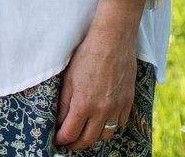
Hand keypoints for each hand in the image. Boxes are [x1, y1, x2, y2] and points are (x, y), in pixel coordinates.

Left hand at [53, 21, 137, 150]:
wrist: (113, 41)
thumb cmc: (87, 55)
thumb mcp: (68, 78)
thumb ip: (64, 103)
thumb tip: (60, 120)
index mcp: (83, 104)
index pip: (70, 133)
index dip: (61, 139)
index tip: (57, 139)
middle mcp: (102, 110)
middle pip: (88, 140)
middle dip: (75, 144)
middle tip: (69, 142)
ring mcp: (117, 107)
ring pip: (105, 135)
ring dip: (93, 137)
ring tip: (85, 133)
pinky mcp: (128, 102)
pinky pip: (119, 124)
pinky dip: (109, 126)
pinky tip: (102, 121)